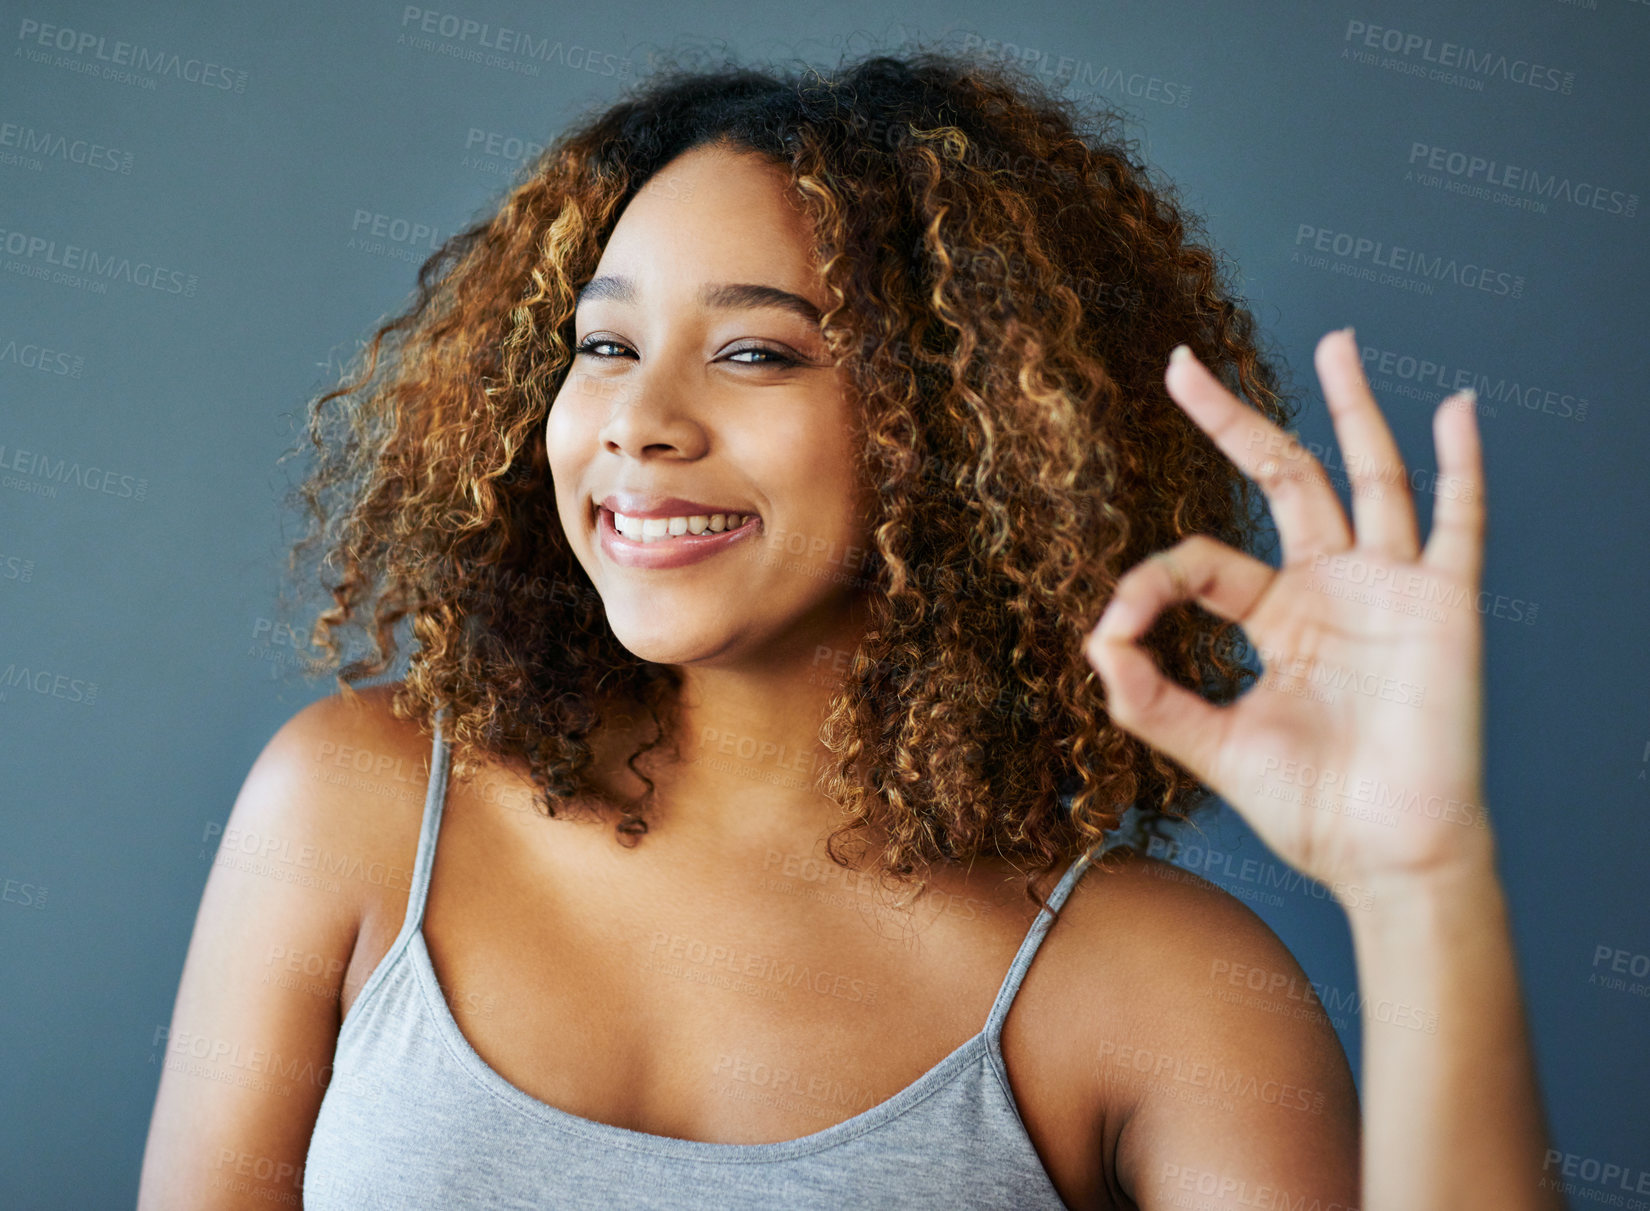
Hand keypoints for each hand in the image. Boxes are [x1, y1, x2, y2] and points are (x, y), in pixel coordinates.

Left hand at [1085, 329, 1493, 895]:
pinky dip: (1461, 466)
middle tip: (1180, 363)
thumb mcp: (1213, 747)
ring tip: (1334, 341)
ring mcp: (1388, 589)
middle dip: (1231, 421)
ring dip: (1350, 409)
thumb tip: (1093, 642)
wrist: (1388, 856)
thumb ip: (1151, 699)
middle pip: (1279, 479)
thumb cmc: (1312, 809)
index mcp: (1277, 618)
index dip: (1151, 582)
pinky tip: (1454, 409)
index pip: (1203, 561)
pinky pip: (1457, 521)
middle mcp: (1330, 589)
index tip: (1117, 626)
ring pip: (1367, 476)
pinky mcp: (1443, 605)